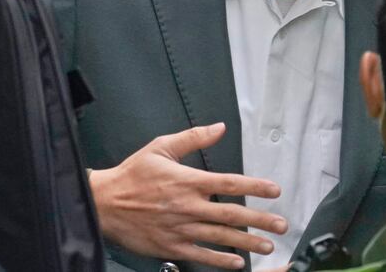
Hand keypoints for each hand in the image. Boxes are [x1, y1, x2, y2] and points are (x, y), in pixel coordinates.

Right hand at [88, 123, 287, 269]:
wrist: (103, 203)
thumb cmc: (132, 174)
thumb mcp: (160, 147)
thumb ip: (193, 138)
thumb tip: (219, 127)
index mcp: (188, 181)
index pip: (230, 183)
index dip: (255, 187)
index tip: (274, 190)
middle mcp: (189, 206)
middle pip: (232, 214)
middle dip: (260, 221)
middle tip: (282, 225)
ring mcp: (181, 229)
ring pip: (221, 238)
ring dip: (248, 243)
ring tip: (268, 247)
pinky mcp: (171, 247)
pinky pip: (201, 255)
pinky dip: (220, 260)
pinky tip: (237, 263)